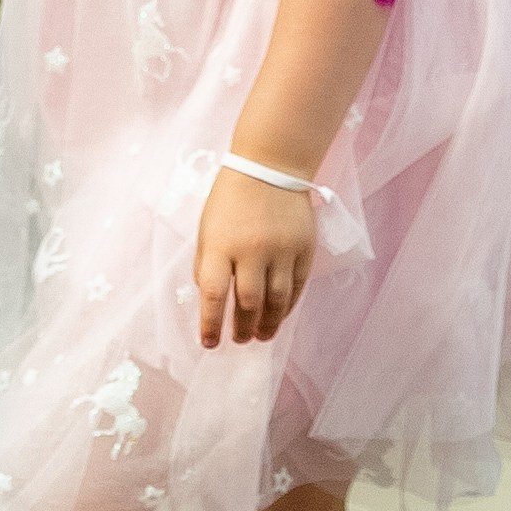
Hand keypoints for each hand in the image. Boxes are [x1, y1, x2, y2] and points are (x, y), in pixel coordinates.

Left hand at [195, 167, 315, 350]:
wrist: (269, 166)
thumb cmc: (230, 198)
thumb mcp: (206, 228)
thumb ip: (206, 264)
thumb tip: (211, 298)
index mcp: (220, 245)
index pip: (213, 295)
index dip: (210, 324)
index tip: (210, 343)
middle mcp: (251, 251)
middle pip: (248, 302)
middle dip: (242, 328)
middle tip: (239, 340)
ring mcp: (281, 251)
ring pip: (276, 300)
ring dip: (268, 324)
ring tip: (261, 336)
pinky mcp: (303, 249)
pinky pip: (297, 287)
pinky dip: (288, 306)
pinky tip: (279, 316)